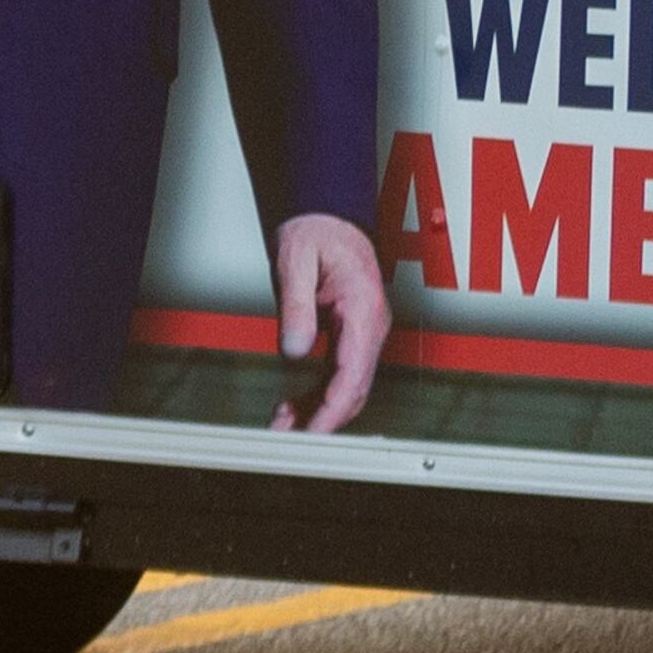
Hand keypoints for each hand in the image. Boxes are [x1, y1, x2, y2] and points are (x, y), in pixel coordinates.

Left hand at [269, 215, 386, 435]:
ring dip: (318, 411)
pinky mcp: (353, 335)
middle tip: (286, 437)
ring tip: (282, 424)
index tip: (312, 434)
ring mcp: (364, 332)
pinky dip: (319, 395)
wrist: (328, 214)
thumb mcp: (295, 260)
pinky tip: (294, 406)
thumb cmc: (316, 230)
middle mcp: (370, 324)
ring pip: (348, 387)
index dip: (332, 411)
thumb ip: (295, 307)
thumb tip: (293, 350)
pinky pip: (341, 375)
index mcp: (362, 308)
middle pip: (354, 389)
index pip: (353, 374)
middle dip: (323, 419)